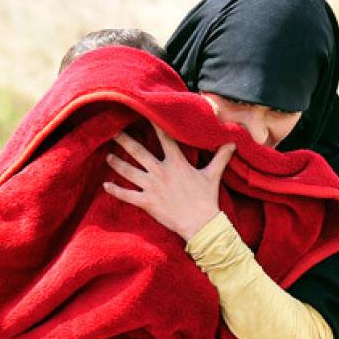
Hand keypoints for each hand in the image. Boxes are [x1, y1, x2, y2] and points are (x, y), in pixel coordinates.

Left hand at [103, 123, 235, 240]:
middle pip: (138, 152)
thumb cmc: (207, 199)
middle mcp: (161, 171)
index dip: (153, 124)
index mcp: (176, 162)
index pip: (164, 138)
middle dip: (125, 141)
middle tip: (113, 132)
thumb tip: (233, 142)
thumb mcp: (213, 175)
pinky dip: (115, 190)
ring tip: (108, 156)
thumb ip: (220, 157)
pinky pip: (127, 195)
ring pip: (129, 171)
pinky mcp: (147, 202)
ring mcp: (152, 187)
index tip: (142, 114)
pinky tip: (105, 185)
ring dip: (117, 163)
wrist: (201, 224)